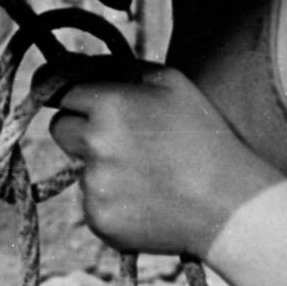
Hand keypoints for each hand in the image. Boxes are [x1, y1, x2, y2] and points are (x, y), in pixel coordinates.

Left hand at [48, 64, 279, 254]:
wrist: (227, 204)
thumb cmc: (203, 134)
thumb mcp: (170, 81)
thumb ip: (120, 68)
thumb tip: (80, 64)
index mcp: (109, 104)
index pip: (59, 90)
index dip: (67, 92)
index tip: (59, 93)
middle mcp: (94, 145)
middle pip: (59, 129)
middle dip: (80, 127)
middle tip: (118, 135)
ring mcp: (94, 186)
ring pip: (78, 167)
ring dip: (100, 166)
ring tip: (146, 172)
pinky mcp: (99, 221)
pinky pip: (91, 201)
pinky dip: (110, 199)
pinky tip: (145, 197)